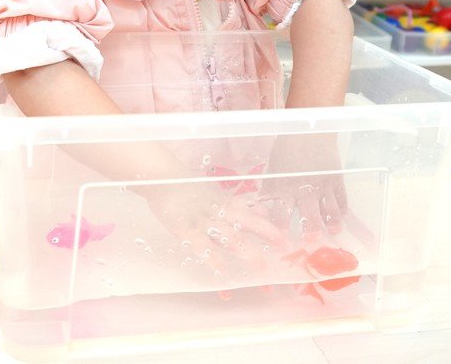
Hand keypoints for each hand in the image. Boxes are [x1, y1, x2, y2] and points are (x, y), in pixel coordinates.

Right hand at [141, 180, 288, 274]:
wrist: (162, 177)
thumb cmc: (189, 187)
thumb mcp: (218, 194)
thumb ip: (240, 206)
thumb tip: (264, 211)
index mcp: (228, 204)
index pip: (255, 216)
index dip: (271, 230)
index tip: (287, 244)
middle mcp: (221, 212)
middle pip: (250, 225)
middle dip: (267, 239)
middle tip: (283, 253)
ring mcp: (205, 221)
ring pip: (231, 237)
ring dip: (247, 252)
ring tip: (260, 268)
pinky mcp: (186, 230)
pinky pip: (203, 246)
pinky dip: (214, 259)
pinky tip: (222, 272)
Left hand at [259, 134, 348, 242]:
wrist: (308, 129)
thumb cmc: (286, 149)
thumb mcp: (273, 169)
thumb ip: (271, 189)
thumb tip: (262, 206)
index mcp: (284, 187)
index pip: (281, 213)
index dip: (281, 228)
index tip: (282, 241)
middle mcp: (303, 189)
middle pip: (308, 215)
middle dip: (310, 230)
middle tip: (311, 241)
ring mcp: (322, 185)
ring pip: (329, 210)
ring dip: (331, 223)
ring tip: (333, 232)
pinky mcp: (336, 179)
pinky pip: (341, 198)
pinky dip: (342, 209)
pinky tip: (341, 216)